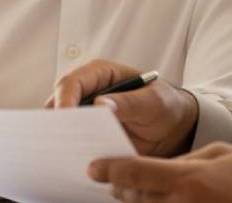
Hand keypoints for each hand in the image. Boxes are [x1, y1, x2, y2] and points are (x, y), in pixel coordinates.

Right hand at [48, 59, 198, 156]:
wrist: (174, 127)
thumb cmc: (165, 106)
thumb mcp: (153, 103)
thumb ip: (129, 103)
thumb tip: (101, 104)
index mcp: (101, 73)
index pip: (72, 82)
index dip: (64, 99)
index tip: (64, 118)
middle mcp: (89, 90)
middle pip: (60, 101)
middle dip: (56, 120)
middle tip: (59, 139)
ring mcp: (87, 111)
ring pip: (62, 122)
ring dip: (61, 135)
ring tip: (65, 151)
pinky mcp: (89, 132)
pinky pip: (73, 139)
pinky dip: (71, 147)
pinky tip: (75, 159)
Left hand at [89, 142, 231, 202]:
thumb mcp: (217, 154)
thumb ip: (183, 160)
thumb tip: (160, 169)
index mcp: (187, 178)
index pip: (134, 173)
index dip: (109, 169)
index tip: (93, 168)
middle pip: (135, 197)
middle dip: (119, 188)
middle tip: (109, 180)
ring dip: (135, 202)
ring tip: (126, 193)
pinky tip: (152, 201)